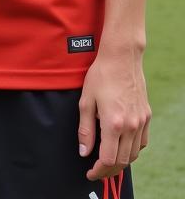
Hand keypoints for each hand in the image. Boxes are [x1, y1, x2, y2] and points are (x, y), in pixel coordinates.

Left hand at [77, 48, 149, 180]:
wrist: (121, 59)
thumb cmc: (100, 76)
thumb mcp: (85, 101)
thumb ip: (85, 129)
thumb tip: (84, 151)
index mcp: (113, 124)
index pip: (108, 159)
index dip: (98, 170)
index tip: (89, 172)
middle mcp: (130, 126)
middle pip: (122, 161)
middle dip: (109, 170)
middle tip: (96, 170)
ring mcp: (141, 122)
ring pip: (134, 154)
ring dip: (121, 161)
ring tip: (107, 161)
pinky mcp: (146, 116)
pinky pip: (142, 142)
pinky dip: (132, 150)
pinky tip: (122, 146)